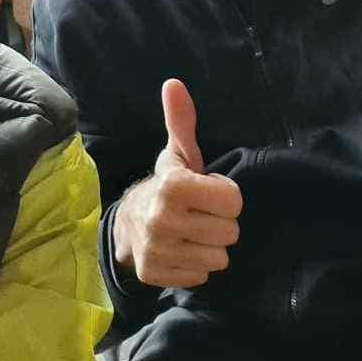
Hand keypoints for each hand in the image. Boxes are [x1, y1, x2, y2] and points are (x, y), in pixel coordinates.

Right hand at [111, 79, 243, 287]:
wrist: (127, 226)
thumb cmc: (165, 188)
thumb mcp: (177, 155)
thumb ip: (182, 121)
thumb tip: (174, 83)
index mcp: (173, 186)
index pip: (234, 202)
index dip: (226, 197)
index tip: (207, 193)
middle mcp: (162, 219)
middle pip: (230, 232)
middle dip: (220, 224)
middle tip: (200, 216)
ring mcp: (158, 250)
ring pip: (219, 258)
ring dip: (210, 247)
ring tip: (192, 234)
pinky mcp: (155, 275)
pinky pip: (201, 277)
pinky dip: (194, 266)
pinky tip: (181, 252)